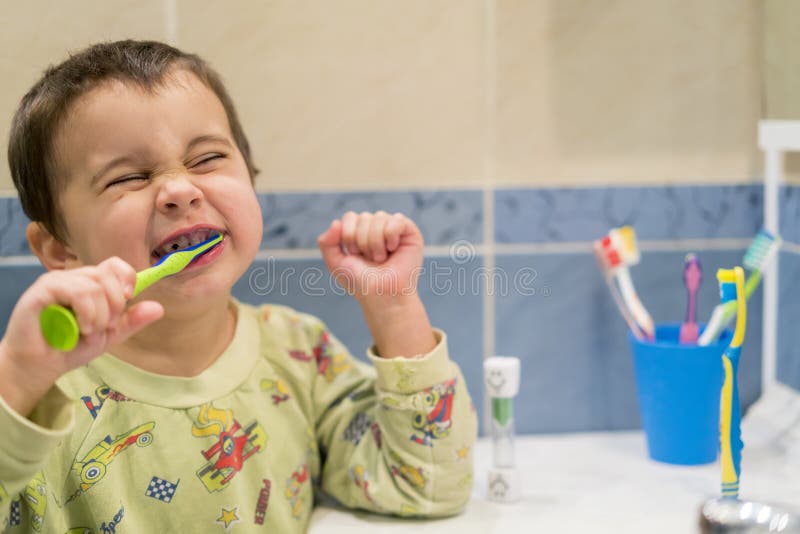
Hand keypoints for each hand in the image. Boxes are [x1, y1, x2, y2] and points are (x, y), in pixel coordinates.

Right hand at [0, 257, 163, 415]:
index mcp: (90, 284)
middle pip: (108, 274)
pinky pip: (76, 291)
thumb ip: (131, 321)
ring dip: (99, 314)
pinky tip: (81, 328)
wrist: (40, 367)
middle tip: (105, 326)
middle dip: (115, 304)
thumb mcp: (109, 335)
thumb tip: (159, 308)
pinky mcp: (41, 291)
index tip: (128, 298)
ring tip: (89, 331)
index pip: (115, 265)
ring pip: (94, 285)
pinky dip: (86, 312)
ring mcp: (56, 282)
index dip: (127, 277)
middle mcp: (73, 278)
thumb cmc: (70, 348)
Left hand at [317, 211, 423, 301]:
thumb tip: (336, 222)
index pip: (350, 217)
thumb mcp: (336, 263)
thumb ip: (326, 242)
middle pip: (364, 217)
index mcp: (360, 231)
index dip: (349, 235)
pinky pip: (396, 220)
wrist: (382, 296)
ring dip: (376, 243)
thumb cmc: (361, 282)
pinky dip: (391, 236)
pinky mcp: (410, 232)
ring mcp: (394, 228)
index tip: (355, 255)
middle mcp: (377, 226)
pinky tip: (393, 249)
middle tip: (371, 260)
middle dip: (363, 242)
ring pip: (379, 218)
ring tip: (382, 258)